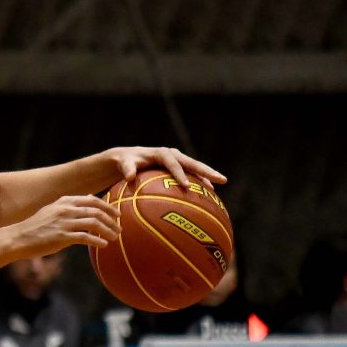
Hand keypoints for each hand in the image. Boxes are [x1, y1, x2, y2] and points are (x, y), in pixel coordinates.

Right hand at [15, 194, 120, 253]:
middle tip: (119, 228)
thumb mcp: (53, 210)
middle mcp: (66, 209)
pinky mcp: (62, 237)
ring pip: (94, 223)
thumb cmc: (37, 226)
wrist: (19, 238)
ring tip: (114, 237)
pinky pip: (85, 237)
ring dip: (107, 230)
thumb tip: (89, 198)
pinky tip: (103, 245)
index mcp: (64, 201)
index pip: (92, 200)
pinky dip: (97, 240)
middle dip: (111, 220)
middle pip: (96, 211)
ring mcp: (64, 222)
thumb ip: (70, 205)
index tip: (117, 214)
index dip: (108, 207)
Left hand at [105, 146, 226, 187]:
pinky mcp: (179, 166)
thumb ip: (127, 169)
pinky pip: (192, 174)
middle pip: (192, 163)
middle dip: (206, 171)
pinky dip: (200, 181)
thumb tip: (129, 177)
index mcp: (161, 153)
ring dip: (207, 175)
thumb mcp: (124, 164)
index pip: (173, 164)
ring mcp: (177, 160)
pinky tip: (209, 192)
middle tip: (220, 179)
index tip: (186, 186)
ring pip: (195, 167)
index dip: (180, 174)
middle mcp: (172, 154)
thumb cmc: (126, 161)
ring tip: (221, 183)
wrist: (129, 157)